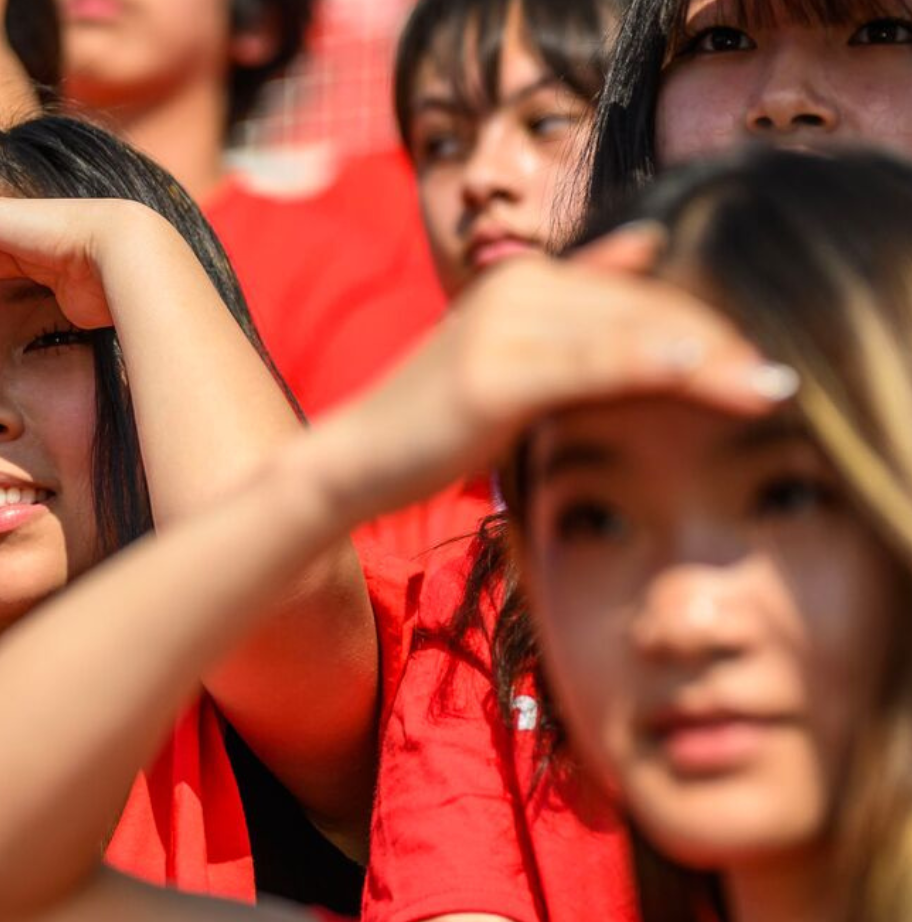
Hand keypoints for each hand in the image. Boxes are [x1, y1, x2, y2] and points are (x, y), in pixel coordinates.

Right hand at [319, 224, 798, 521]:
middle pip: (643, 312)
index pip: (639, 297)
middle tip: (781, 380)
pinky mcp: (489, 374)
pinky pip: (588, 367)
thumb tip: (653, 245)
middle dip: (718, 345)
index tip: (762, 363)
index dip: (706, 327)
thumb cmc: (435, 423)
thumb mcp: (515, 351)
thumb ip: (580, 302)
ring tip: (764, 390)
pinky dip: (647, 368)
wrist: (355, 460)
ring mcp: (500, 328)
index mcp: (527, 279)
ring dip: (706, 362)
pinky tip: (694, 377)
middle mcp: (516, 288)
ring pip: (626, 336)